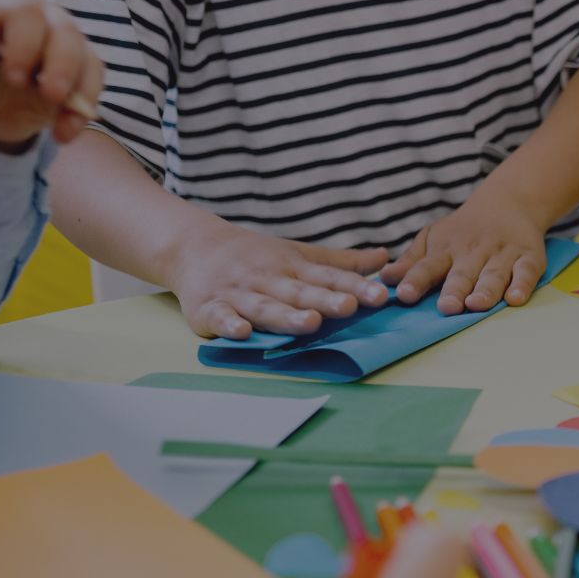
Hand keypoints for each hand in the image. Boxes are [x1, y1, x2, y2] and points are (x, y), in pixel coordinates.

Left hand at [0, 0, 102, 151]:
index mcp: (7, 8)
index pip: (25, 14)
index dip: (24, 43)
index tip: (14, 77)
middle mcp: (44, 20)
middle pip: (66, 33)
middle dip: (62, 66)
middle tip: (51, 96)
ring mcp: (67, 45)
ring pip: (87, 59)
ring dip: (80, 93)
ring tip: (60, 128)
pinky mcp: (83, 72)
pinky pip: (94, 87)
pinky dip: (83, 113)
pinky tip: (64, 132)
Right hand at [167, 226, 389, 339]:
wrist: (194, 245)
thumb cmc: (257, 256)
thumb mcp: (300, 254)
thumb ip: (342, 263)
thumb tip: (385, 258)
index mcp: (293, 267)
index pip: (329, 278)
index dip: (355, 287)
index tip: (380, 296)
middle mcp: (268, 279)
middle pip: (300, 292)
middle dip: (325, 300)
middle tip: (350, 307)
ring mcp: (239, 293)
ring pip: (265, 306)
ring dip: (286, 316)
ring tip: (310, 323)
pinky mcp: (209, 307)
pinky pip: (219, 317)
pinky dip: (229, 324)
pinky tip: (242, 332)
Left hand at [383, 184, 551, 314]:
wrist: (508, 202)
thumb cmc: (463, 230)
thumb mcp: (433, 238)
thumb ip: (411, 261)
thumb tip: (383, 280)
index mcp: (446, 249)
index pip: (428, 266)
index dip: (416, 280)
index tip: (404, 294)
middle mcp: (473, 252)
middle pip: (462, 273)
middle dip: (454, 290)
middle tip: (447, 307)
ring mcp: (502, 254)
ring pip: (493, 274)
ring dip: (486, 290)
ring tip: (476, 304)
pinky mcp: (528, 257)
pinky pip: (526, 272)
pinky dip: (522, 285)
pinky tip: (515, 298)